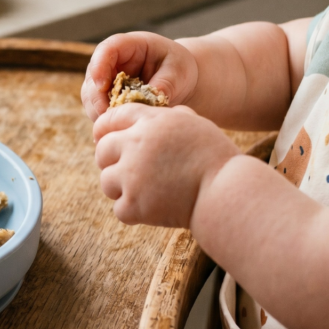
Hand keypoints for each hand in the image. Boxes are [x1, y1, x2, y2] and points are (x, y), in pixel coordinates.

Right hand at [81, 32, 199, 121]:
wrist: (180, 80)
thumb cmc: (178, 68)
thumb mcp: (178, 71)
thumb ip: (163, 84)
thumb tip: (148, 103)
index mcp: (129, 46)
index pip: (107, 49)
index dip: (99, 66)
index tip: (102, 86)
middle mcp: (111, 62)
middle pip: (92, 77)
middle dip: (97, 98)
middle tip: (108, 115)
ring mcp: (106, 80)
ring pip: (91, 97)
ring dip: (100, 112)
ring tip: (116, 126)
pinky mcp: (106, 98)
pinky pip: (97, 110)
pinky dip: (105, 120)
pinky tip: (117, 129)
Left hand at [93, 104, 240, 227]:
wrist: (226, 193)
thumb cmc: (216, 159)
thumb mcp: (195, 124)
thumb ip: (169, 118)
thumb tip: (154, 116)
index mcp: (151, 123)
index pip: (112, 117)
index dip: (106, 128)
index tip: (104, 138)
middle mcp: (135, 146)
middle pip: (102, 150)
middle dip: (110, 160)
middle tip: (127, 171)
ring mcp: (131, 177)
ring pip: (106, 181)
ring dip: (121, 187)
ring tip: (145, 191)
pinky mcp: (133, 205)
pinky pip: (119, 208)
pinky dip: (134, 212)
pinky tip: (153, 208)